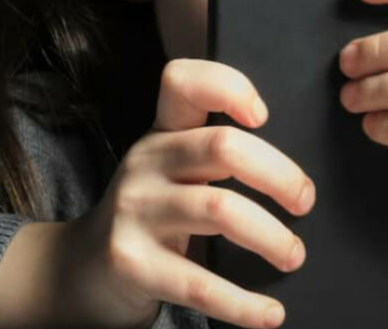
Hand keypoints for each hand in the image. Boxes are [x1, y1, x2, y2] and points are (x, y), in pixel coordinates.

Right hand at [60, 59, 315, 328]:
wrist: (82, 270)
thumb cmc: (151, 214)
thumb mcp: (172, 169)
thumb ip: (217, 153)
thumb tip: (297, 177)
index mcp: (162, 132)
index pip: (183, 82)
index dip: (227, 86)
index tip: (264, 115)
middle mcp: (146, 162)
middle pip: (224, 147)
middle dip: (279, 174)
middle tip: (305, 202)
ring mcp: (135, 211)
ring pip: (220, 209)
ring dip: (271, 237)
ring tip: (294, 255)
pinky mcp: (131, 263)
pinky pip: (199, 283)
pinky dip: (243, 303)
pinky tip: (270, 314)